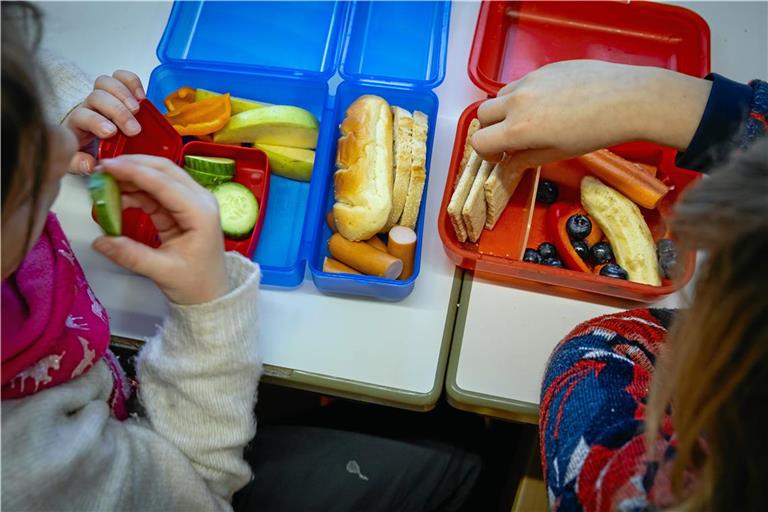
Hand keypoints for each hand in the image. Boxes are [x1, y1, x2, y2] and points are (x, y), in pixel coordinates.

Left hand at [63, 70, 145, 174]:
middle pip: (97, 96)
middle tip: (133, 129)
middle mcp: (89, 106)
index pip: (82, 115)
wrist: (92, 140)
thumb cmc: (88, 150)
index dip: (96, 122)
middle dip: (117, 111)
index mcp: (77, 124)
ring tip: (138, 110)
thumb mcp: (78, 162)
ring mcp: (104, 96)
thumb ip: (79, 164)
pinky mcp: (119, 91)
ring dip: (124, 94)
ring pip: (107, 82)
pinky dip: (133, 83)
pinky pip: (122, 77)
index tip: (111, 133)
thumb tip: (90, 164)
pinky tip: (141, 98)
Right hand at [91, 155, 228, 304]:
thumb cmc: (195, 283)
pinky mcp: (181, 208)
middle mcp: (200, 200)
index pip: (165, 183)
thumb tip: (99, 241)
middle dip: (133, 165)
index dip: (134, 171)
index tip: (106, 166)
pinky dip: (136, 191)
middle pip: (164, 170)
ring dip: (132, 176)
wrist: (210, 295)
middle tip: (102, 169)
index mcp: (201, 213)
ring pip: (159, 177)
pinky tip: (116, 197)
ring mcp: (192, 202)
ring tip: (104, 183)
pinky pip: (156, 192)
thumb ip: (131, 255)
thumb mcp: (162, 271)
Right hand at [471, 60, 711, 167]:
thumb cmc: (596, 131)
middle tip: (507, 140)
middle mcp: (518, 102)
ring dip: (504, 111)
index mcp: (519, 129)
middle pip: (482, 115)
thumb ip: (526, 159)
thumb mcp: (558, 153)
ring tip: (527, 121)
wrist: (627, 98)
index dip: (486, 154)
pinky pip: (521, 83)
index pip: (480, 142)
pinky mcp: (544, 69)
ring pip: (499, 96)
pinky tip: (548, 104)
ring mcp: (530, 81)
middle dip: (489, 130)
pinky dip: (522, 96)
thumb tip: (509, 165)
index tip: (499, 157)